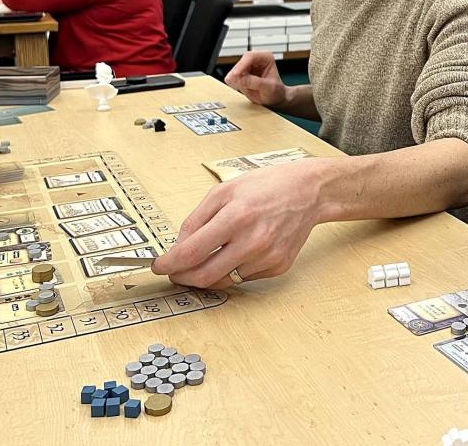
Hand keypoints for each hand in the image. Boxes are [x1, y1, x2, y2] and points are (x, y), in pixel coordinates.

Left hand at [149, 160, 327, 288]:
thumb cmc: (266, 186)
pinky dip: (233, 269)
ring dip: (207, 275)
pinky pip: (244, 278)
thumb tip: (178, 247)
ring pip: (224, 281)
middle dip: (182, 278)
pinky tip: (237, 252)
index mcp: (235, 217)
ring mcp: (267, 257)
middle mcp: (252, 241)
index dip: (169, 264)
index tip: (159, 266)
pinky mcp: (278, 266)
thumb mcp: (224, 191)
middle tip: (174, 272)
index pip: (191, 253)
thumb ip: (197, 219)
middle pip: (204, 276)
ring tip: (204, 260)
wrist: (308, 191)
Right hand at [224, 51, 287, 107]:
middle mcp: (256, 58)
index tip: (236, 75)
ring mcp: (248, 65)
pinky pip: (233, 77)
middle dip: (237, 75)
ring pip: (235, 71)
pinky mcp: (242, 72)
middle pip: (240, 63)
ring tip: (247, 89)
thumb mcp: (269, 88)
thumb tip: (242, 79)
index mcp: (266, 57)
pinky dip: (235, 83)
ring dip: (237, 80)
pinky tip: (244, 88)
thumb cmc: (276, 91)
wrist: (274, 97)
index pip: (250, 57)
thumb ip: (256, 83)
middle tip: (238, 86)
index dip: (241, 65)